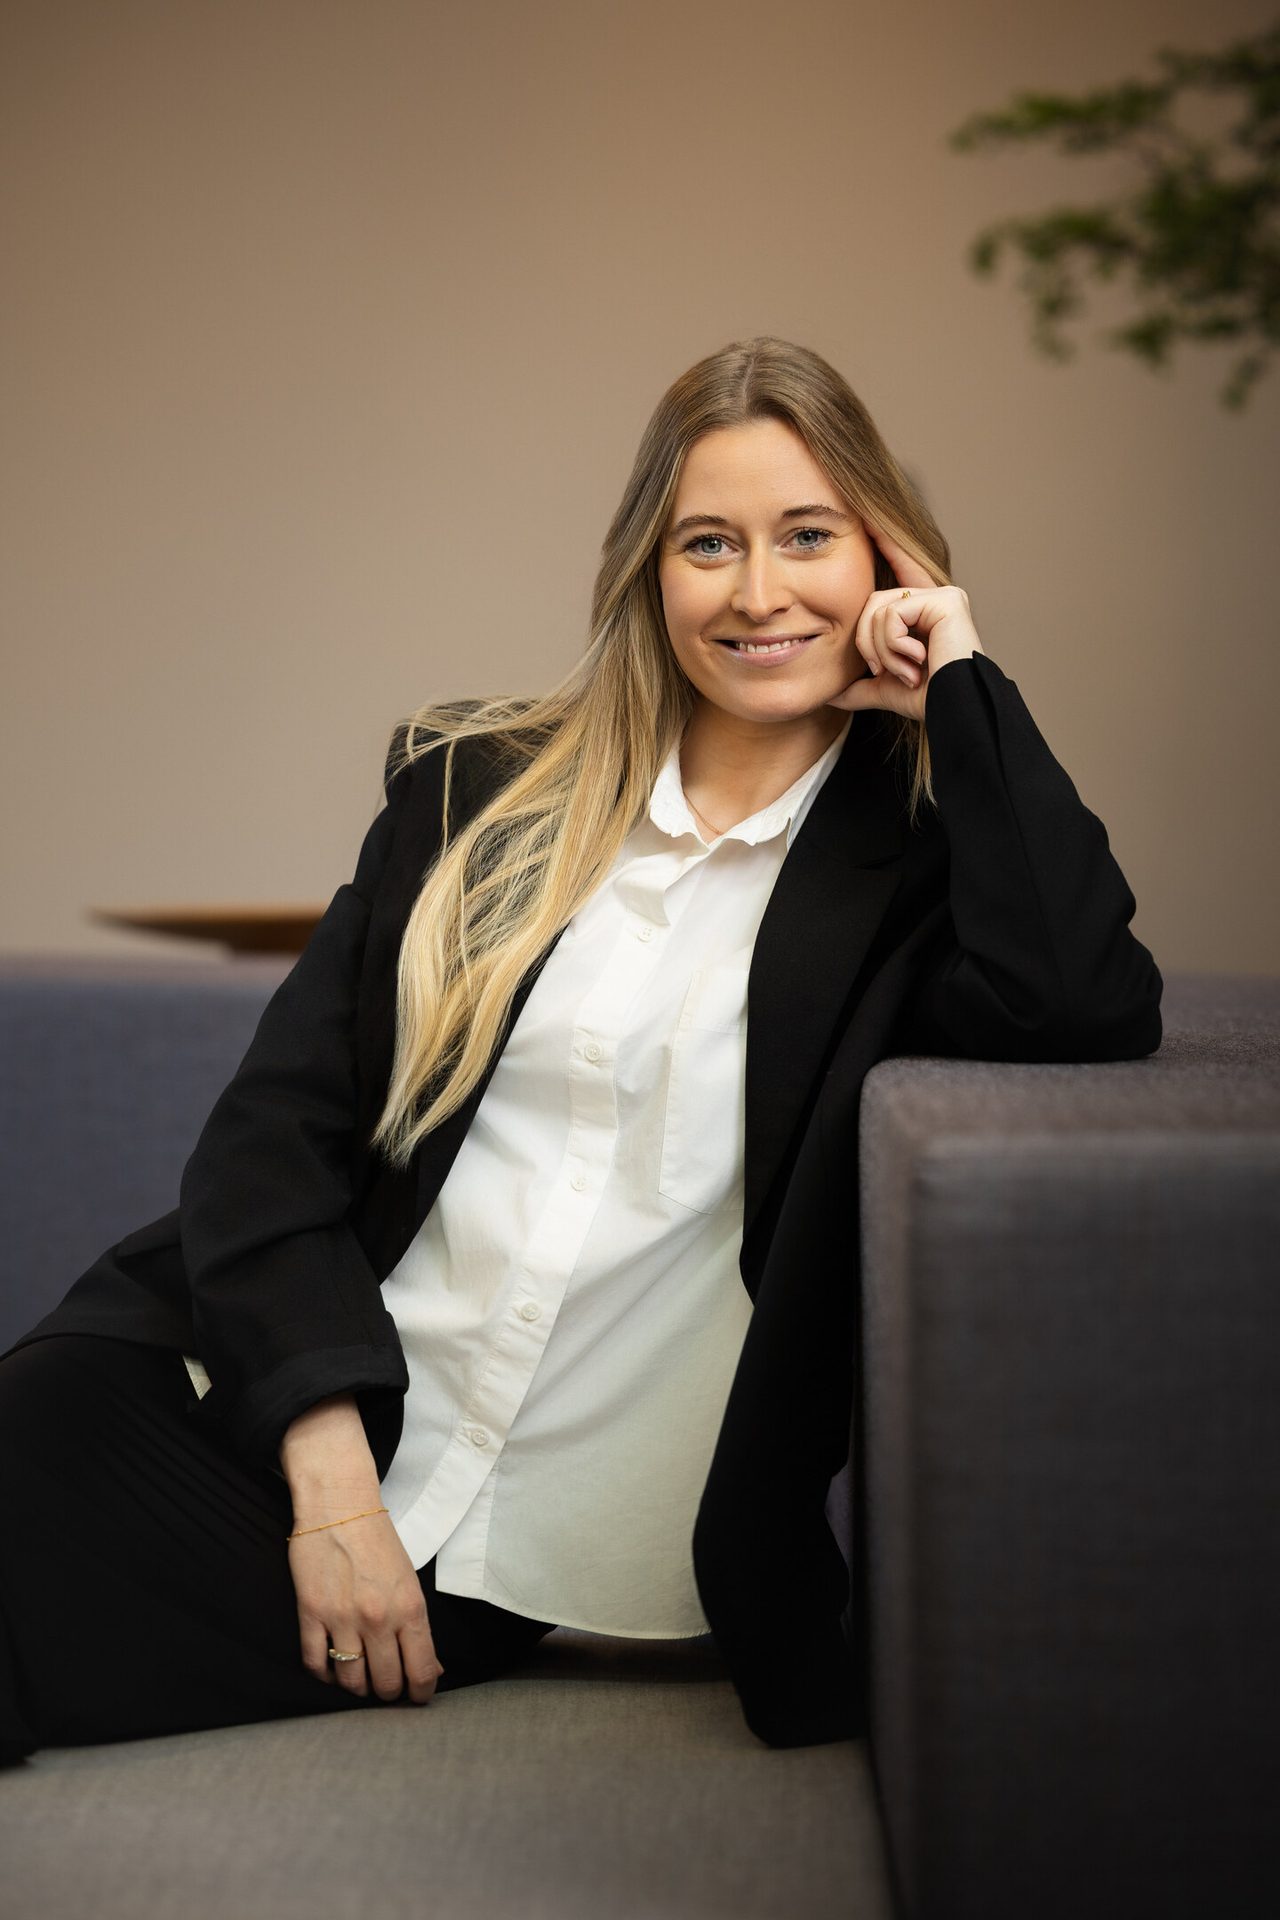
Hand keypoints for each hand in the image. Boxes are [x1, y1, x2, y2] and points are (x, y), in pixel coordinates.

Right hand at [288, 1508, 443, 1704]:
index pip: (421, 1671)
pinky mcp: (311, 1613)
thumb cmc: (378, 1541)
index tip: (415, 1697)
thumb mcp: (410, 1581)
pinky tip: (330, 1668)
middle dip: (387, 1691)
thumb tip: (432, 1669)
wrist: (340, 1505)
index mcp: (410, 1608)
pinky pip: (314, 1663)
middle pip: (385, 1683)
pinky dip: (323, 1674)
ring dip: (356, 1686)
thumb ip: (418, 1627)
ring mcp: (342, 1618)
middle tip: (385, 1685)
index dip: (420, 1693)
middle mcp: (378, 1618)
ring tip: (359, 1678)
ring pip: (350, 1680)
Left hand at [826, 519, 984, 719]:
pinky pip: (893, 614)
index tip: (866, 517)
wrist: (954, 713)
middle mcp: (939, 597)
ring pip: (879, 609)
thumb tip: (831, 694)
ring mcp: (945, 596)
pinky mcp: (946, 601)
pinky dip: (894, 644)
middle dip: (868, 642)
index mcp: (927, 611)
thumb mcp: (887, 689)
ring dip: (882, 649)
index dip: (885, 543)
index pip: (899, 570)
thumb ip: (861, 686)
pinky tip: (916, 661)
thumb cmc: (930, 701)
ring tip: (907, 670)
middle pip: (872, 602)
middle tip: (887, 671)